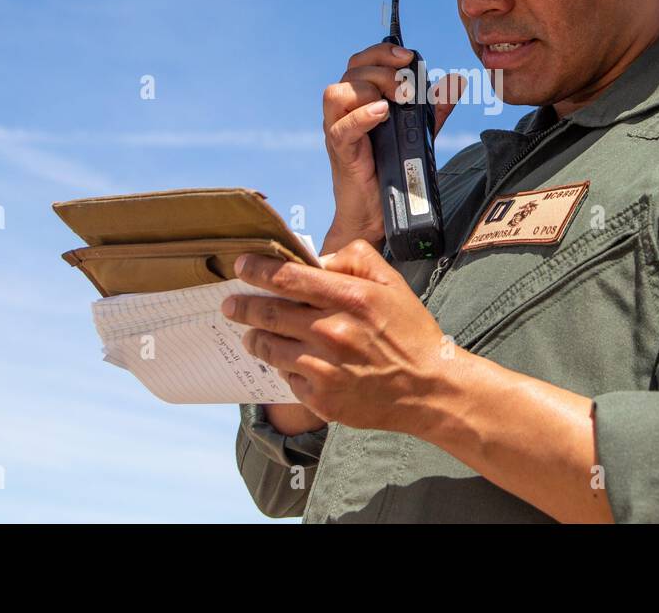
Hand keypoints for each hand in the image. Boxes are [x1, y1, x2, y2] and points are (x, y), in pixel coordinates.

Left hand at [222, 240, 455, 434]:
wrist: (428, 389)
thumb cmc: (409, 332)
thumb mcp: (392, 282)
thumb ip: (354, 258)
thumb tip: (316, 261)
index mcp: (350, 298)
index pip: (288, 278)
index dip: (257, 270)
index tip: (241, 266)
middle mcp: (332, 332)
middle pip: (268, 313)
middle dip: (242, 305)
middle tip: (229, 304)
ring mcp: (324, 369)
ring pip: (268, 347)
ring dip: (255, 337)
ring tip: (252, 333)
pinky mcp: (321, 399)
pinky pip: (286, 377)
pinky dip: (284, 367)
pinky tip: (292, 362)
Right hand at [322, 43, 464, 251]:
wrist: (376, 215)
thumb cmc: (391, 172)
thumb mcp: (418, 133)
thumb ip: (433, 107)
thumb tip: (456, 81)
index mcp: (360, 101)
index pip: (361, 62)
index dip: (382, 52)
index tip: (408, 57)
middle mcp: (345, 112)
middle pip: (352, 71)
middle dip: (384, 71)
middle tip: (408, 89)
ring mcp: (338, 131)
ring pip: (337, 93)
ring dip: (368, 89)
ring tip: (394, 102)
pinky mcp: (340, 153)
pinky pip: (342, 127)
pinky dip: (362, 115)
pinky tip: (382, 113)